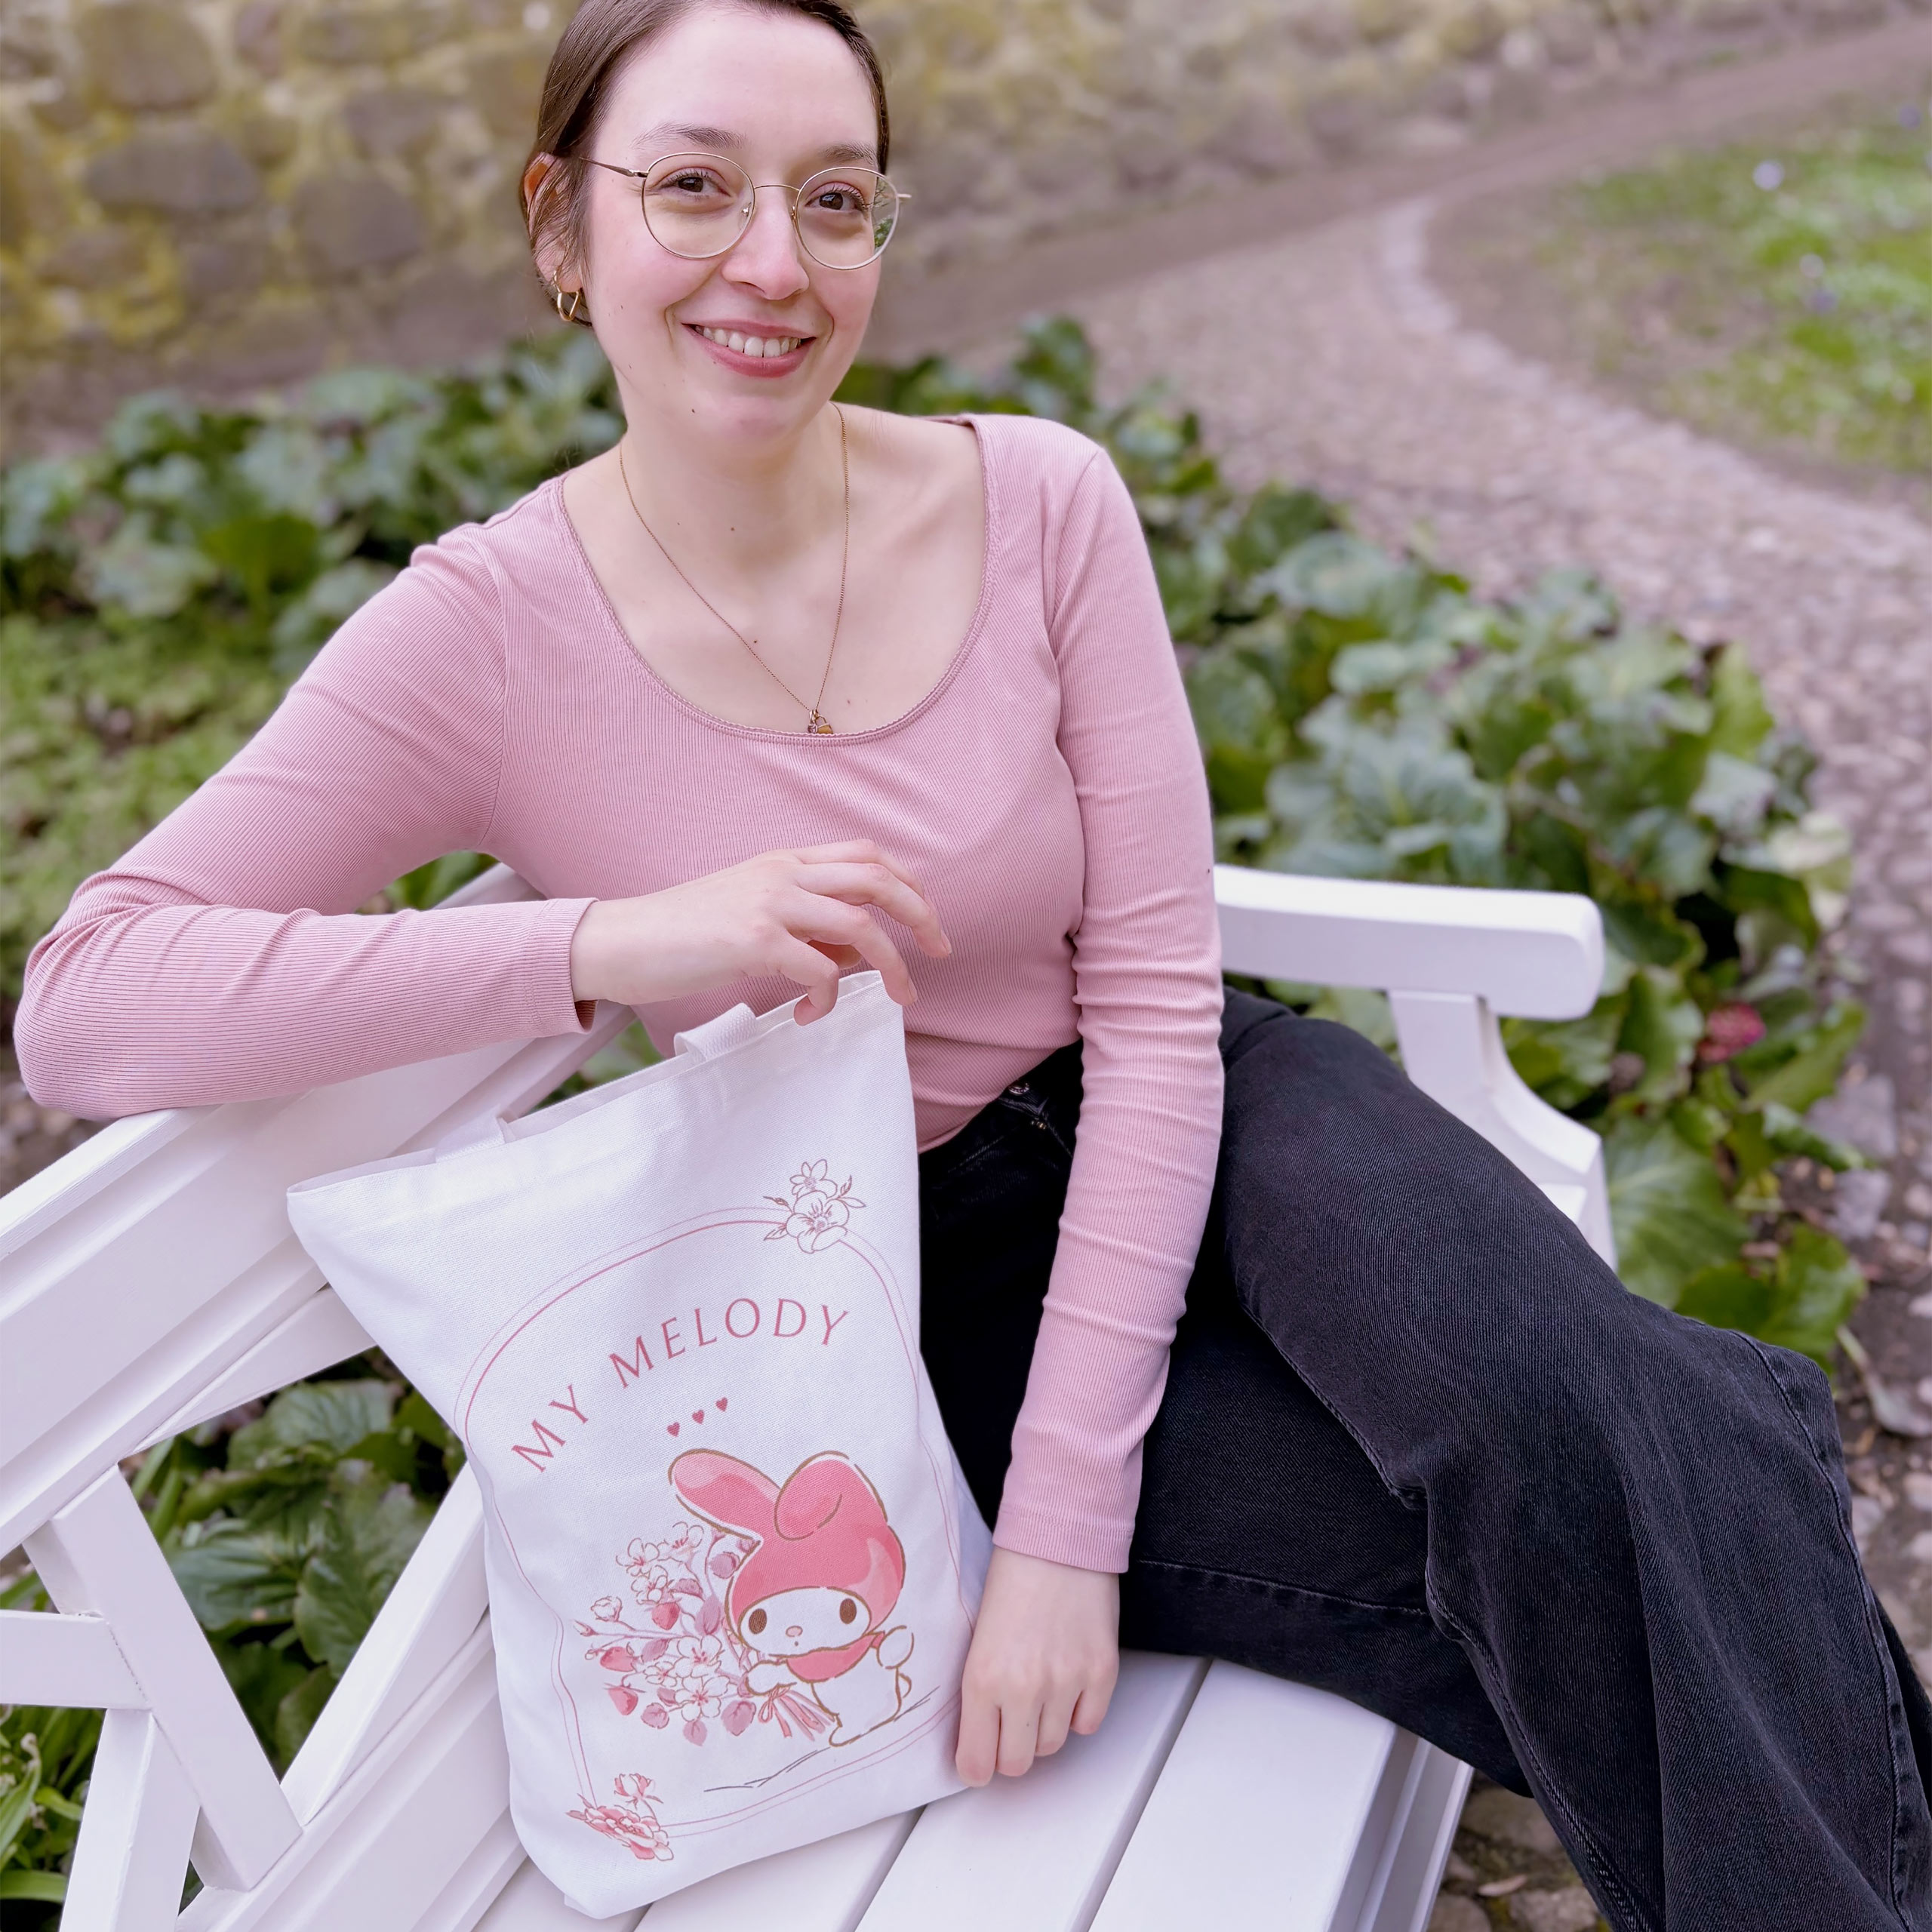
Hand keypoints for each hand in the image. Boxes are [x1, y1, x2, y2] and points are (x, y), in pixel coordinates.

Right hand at [567, 840, 950, 1022]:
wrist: (619, 942)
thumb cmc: (682, 936)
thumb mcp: (752, 918)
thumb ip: (805, 927)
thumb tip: (858, 955)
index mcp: (782, 861)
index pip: (865, 855)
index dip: (908, 884)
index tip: (928, 922)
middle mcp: (781, 872)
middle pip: (878, 878)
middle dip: (921, 915)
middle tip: (940, 953)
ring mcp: (768, 902)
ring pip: (861, 924)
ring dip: (891, 965)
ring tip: (898, 998)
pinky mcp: (752, 940)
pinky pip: (820, 971)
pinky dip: (828, 998)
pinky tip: (806, 1016)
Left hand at [955, 1547, 1118, 1784]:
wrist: (1057, 1538)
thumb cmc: (1012, 1578)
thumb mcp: (978, 1637)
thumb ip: (979, 1689)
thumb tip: (980, 1736)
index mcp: (982, 1678)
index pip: (976, 1763)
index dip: (977, 1765)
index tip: (979, 1757)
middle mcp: (1023, 1688)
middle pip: (1018, 1763)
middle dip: (1011, 1749)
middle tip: (1010, 1722)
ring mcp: (1066, 1682)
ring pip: (1053, 1745)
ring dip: (1044, 1727)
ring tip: (1040, 1688)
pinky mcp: (1101, 1672)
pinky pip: (1088, 1724)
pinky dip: (1078, 1712)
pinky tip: (1068, 1681)